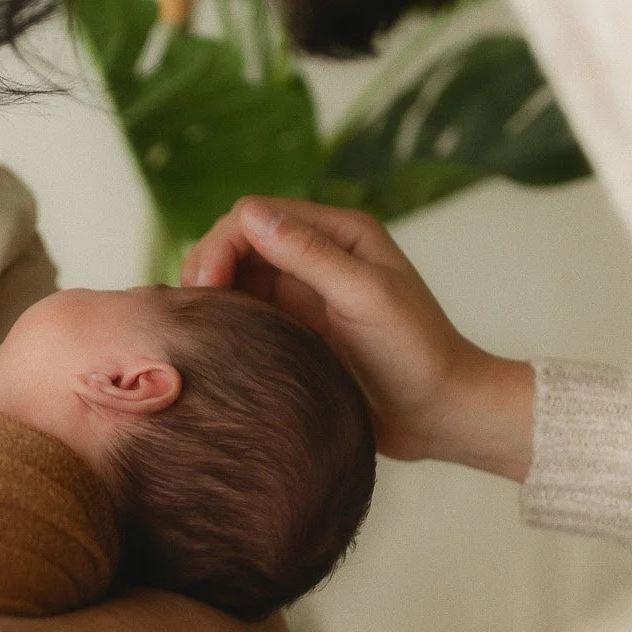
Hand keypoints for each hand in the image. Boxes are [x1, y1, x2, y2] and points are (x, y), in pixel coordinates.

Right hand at [180, 196, 537, 479]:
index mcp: (340, 232)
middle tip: (192, 311)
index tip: (207, 288)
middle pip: (238, 243)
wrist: (439, 416)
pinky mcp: (295, 329)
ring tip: (198, 328)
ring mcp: (304, 294)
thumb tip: (248, 215)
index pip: (255, 215)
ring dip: (211, 295)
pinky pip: (246, 313)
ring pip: (235, 278)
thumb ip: (310, 255)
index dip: (222, 244)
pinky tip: (212, 343)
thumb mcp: (365, 298)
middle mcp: (318, 255)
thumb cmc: (416, 355)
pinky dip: (223, 321)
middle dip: (207, 266)